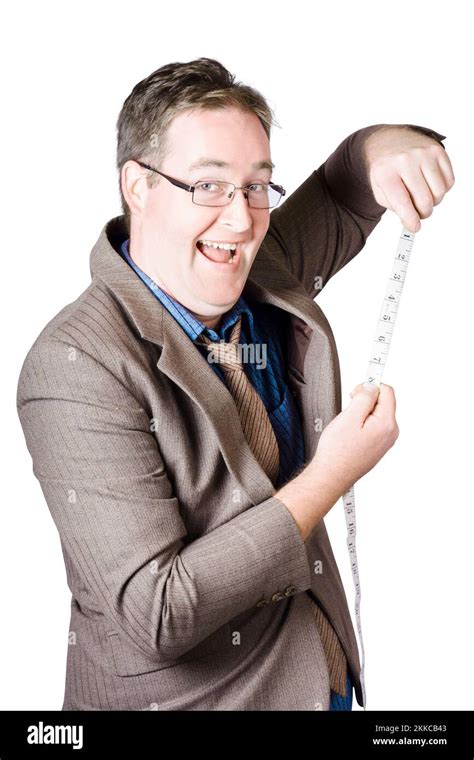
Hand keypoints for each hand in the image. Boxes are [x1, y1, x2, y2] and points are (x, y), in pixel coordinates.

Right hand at [309, 382, 398, 497]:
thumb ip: (364, 397)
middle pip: (383, 402)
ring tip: (347, 424)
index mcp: (387, 424)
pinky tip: (349, 433)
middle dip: (365, 400)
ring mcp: (384, 442)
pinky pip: (372, 426)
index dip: (370, 386)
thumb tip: (372, 387)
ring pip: (376, 414)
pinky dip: (361, 424)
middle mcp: (390, 433)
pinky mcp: (377, 447)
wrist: (330, 476)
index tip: (356, 389)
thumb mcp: (349, 416)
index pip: (387, 391)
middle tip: (348, 409)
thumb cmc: (337, 452)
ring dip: (361, 413)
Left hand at [364, 126, 454, 232]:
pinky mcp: (438, 150)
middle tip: (419, 213)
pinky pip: (449, 181)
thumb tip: (414, 224)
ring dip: (434, 202)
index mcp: (386, 172)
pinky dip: (442, 190)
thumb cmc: (386, 170)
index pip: (402, 202)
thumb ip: (396, 208)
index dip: (411, 219)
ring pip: (439, 192)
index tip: (415, 227)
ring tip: (423, 197)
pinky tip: (430, 185)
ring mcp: (424, 153)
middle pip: (425, 200)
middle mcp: (405, 160)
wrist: (390, 141)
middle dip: (423, 213)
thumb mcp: (380, 190)